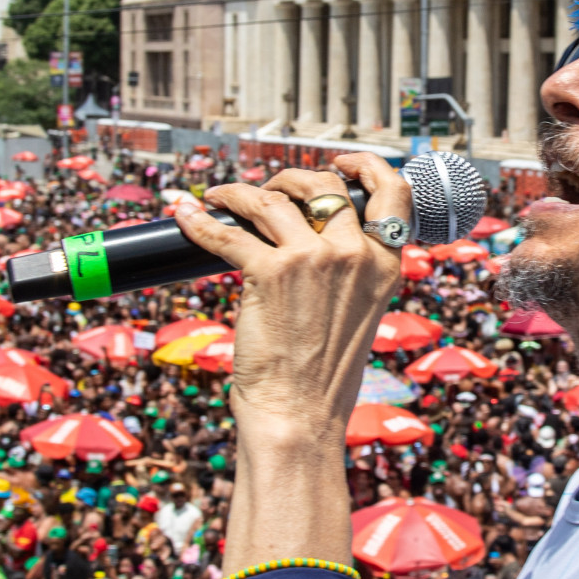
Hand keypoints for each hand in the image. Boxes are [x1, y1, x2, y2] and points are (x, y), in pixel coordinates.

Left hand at [173, 156, 408, 441]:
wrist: (299, 415)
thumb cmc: (321, 377)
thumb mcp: (358, 316)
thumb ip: (349, 274)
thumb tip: (307, 239)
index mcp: (384, 265)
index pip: (391, 193)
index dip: (364, 166)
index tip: (341, 163)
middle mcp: (354, 254)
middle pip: (323, 184)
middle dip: (290, 180)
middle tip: (268, 193)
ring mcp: (312, 259)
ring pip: (271, 200)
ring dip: (241, 194)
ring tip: (223, 200)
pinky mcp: (269, 272)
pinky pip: (226, 233)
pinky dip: (200, 222)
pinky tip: (186, 217)